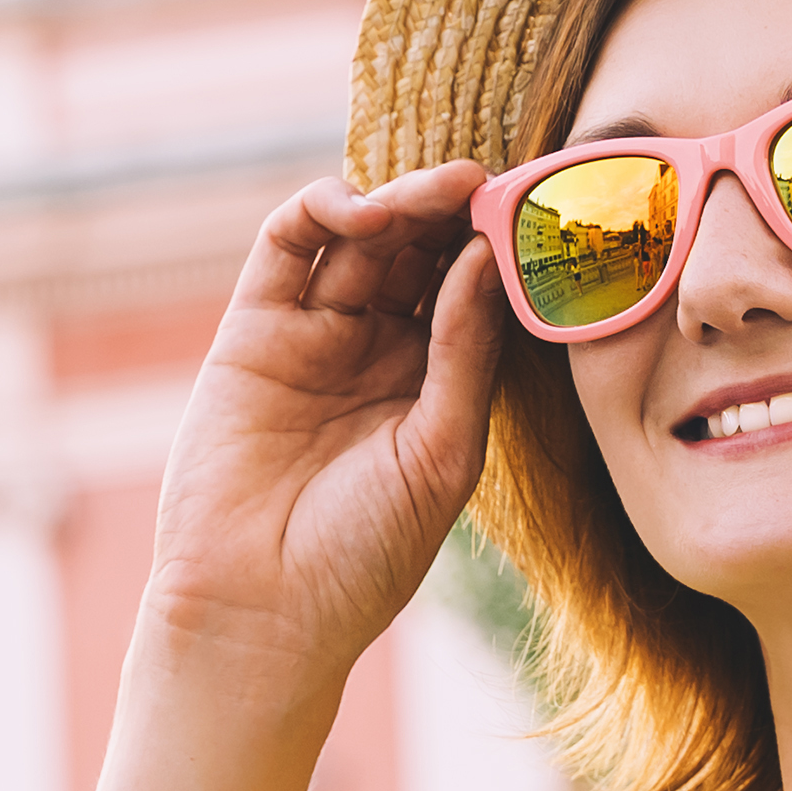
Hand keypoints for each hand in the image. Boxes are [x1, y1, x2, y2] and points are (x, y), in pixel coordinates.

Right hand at [145, 164, 503, 692]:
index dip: (498, 247)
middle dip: (453, 210)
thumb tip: (487, 255)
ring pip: (361, 238)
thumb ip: (465, 352)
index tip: (538, 210)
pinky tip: (369, 210)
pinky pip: (287, 247)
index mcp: (433, 385)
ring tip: (441, 188)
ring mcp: (314, 336)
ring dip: (401, 201)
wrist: (261, 611)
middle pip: (419, 251)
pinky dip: (326, 210)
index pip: (470, 290)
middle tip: (491, 179)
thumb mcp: (441, 452)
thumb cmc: (364, 556)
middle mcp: (375, 351)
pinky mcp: (253, 330)